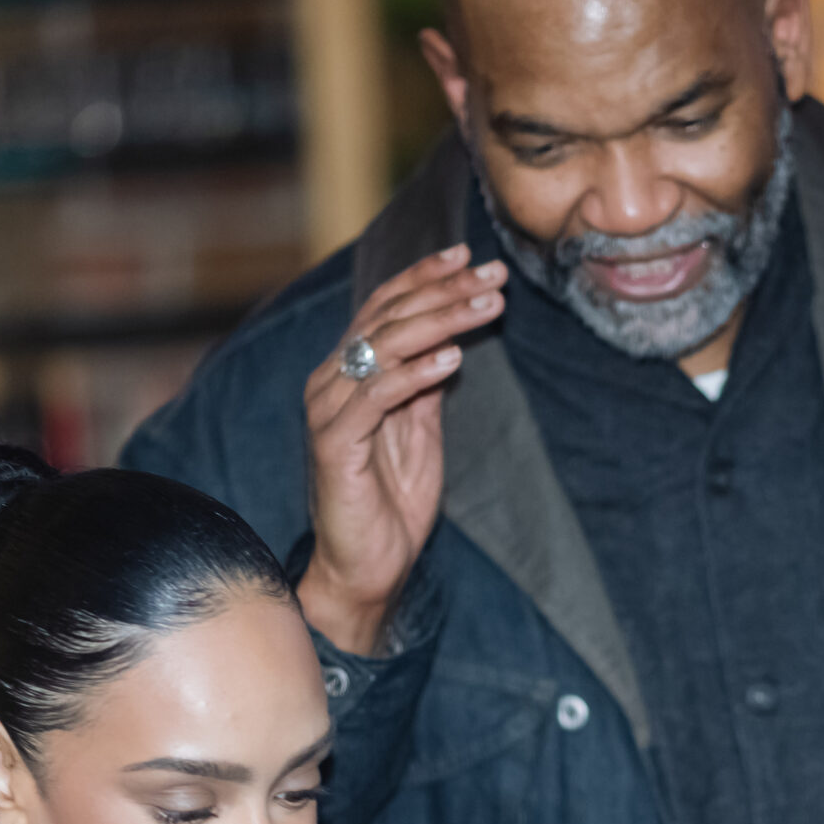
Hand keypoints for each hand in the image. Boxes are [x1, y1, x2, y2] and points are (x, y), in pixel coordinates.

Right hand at [299, 245, 507, 654]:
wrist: (366, 568)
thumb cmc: (392, 503)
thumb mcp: (419, 430)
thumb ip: (426, 384)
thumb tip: (452, 337)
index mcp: (348, 374)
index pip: (384, 307)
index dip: (424, 276)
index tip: (469, 256)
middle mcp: (330, 382)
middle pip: (387, 316)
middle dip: (445, 291)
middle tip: (494, 276)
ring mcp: (328, 411)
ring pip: (384, 346)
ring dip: (442, 321)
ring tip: (487, 306)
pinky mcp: (335, 444)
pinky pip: (377, 396)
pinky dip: (416, 372)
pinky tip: (453, 359)